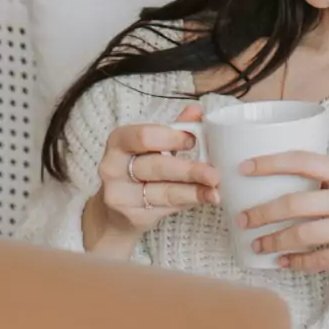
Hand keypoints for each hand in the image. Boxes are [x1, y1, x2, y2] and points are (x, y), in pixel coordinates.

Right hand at [93, 104, 219, 245]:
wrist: (112, 212)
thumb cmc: (135, 171)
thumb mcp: (149, 147)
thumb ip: (172, 130)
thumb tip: (196, 111)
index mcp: (118, 141)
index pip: (144, 137)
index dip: (171, 138)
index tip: (193, 140)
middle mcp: (113, 168)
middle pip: (156, 166)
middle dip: (188, 170)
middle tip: (213, 172)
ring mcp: (120, 195)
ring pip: (164, 191)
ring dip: (194, 190)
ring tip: (215, 190)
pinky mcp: (132, 217)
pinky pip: (166, 208)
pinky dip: (188, 201)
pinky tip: (205, 198)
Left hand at [238, 152, 328, 297]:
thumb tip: (293, 187)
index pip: (301, 160)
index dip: (268, 162)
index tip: (243, 168)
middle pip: (293, 203)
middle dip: (261, 213)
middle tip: (241, 219)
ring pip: (302, 235)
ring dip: (274, 241)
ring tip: (257, 245)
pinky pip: (321, 260)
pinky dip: (298, 263)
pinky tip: (284, 263)